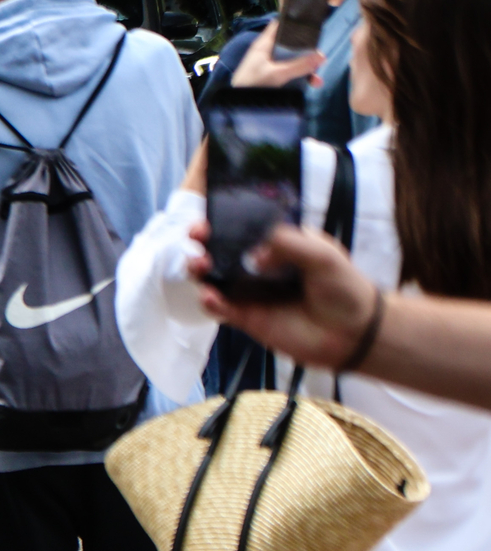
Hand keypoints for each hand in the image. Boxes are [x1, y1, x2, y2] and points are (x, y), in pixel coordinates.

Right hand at [194, 222, 380, 368]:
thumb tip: (254, 252)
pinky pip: (220, 308)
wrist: (352, 333)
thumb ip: (289, 244)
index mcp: (279, 243)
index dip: (224, 221)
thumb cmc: (344, 288)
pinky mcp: (246, 317)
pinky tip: (210, 297)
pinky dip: (210, 302)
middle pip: (222, 250)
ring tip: (199, 266)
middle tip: (197, 238)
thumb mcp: (323, 255)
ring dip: (200, 270)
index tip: (210, 218)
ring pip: (215, 278)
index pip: (246, 227)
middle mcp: (260, 265)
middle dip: (203, 242)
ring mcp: (250, 291)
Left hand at [230, 22, 321, 90]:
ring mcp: (271, 65)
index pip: (281, 25)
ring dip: (307, 69)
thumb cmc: (251, 84)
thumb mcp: (277, 73)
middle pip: (292, 44)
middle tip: (321, 59)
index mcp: (264, 44)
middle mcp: (269, 52)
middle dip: (307, 51)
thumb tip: (322, 56)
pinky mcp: (273, 78)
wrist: (235, 105)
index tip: (313, 23)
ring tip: (317, 80)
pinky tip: (312, 85)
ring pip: (293, 61)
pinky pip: (291, 74)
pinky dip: (301, 78)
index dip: (295, 22)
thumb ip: (299, 65)